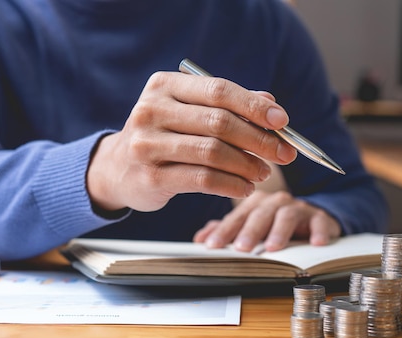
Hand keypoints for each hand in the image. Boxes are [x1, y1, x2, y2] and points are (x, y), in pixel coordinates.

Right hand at [86, 71, 296, 212]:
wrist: (117, 168)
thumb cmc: (163, 135)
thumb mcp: (188, 112)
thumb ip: (226, 105)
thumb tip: (271, 105)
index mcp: (164, 86)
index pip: (218, 90)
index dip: (254, 106)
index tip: (282, 121)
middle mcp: (151, 110)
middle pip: (219, 122)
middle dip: (259, 139)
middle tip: (284, 153)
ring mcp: (147, 145)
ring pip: (213, 153)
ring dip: (247, 165)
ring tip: (263, 172)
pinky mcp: (151, 176)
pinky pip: (203, 180)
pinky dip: (231, 184)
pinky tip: (245, 188)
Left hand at [193, 190, 341, 251]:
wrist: (312, 219)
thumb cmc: (275, 223)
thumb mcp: (249, 226)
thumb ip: (226, 230)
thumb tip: (200, 239)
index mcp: (254, 203)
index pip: (236, 217)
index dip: (224, 231)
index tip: (212, 246)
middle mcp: (274, 202)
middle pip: (260, 215)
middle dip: (250, 232)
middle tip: (242, 248)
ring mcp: (298, 208)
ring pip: (287, 216)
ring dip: (279, 232)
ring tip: (273, 247)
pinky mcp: (320, 217)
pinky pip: (320, 222)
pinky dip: (319, 231)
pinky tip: (316, 243)